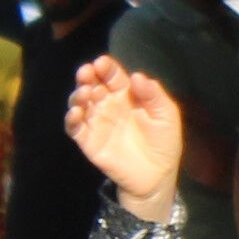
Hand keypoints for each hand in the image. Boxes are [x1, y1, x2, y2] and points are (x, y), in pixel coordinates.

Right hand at [68, 58, 184, 218]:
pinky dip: (71, 119)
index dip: (106, 67)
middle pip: (92, 85)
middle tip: (86, 72)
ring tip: (84, 92)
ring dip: (78, 95)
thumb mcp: (166, 115)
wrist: (157, 176)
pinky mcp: (88, 141)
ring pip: (80, 103)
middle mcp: (108, 104)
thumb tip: (137, 76)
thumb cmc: (163, 142)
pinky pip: (74, 128)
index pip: (112, 75)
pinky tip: (76, 113)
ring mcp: (96, 122)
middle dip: (87, 76)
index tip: (102, 63)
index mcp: (126, 94)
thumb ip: (153, 95)